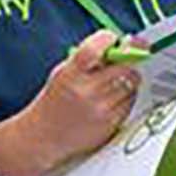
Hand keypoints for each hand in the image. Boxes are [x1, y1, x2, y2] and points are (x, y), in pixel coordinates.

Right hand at [15, 29, 139, 175]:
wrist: (43, 137)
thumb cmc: (53, 102)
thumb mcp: (62, 74)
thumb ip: (86, 60)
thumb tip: (115, 45)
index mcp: (70, 75)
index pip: (95, 49)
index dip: (108, 39)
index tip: (114, 38)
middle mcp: (86, 92)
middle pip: (123, 67)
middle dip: (130, 59)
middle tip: (130, 56)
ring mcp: (100, 109)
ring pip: (131, 85)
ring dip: (130, 79)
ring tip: (118, 79)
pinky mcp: (110, 124)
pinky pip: (129, 103)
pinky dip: (127, 97)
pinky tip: (114, 98)